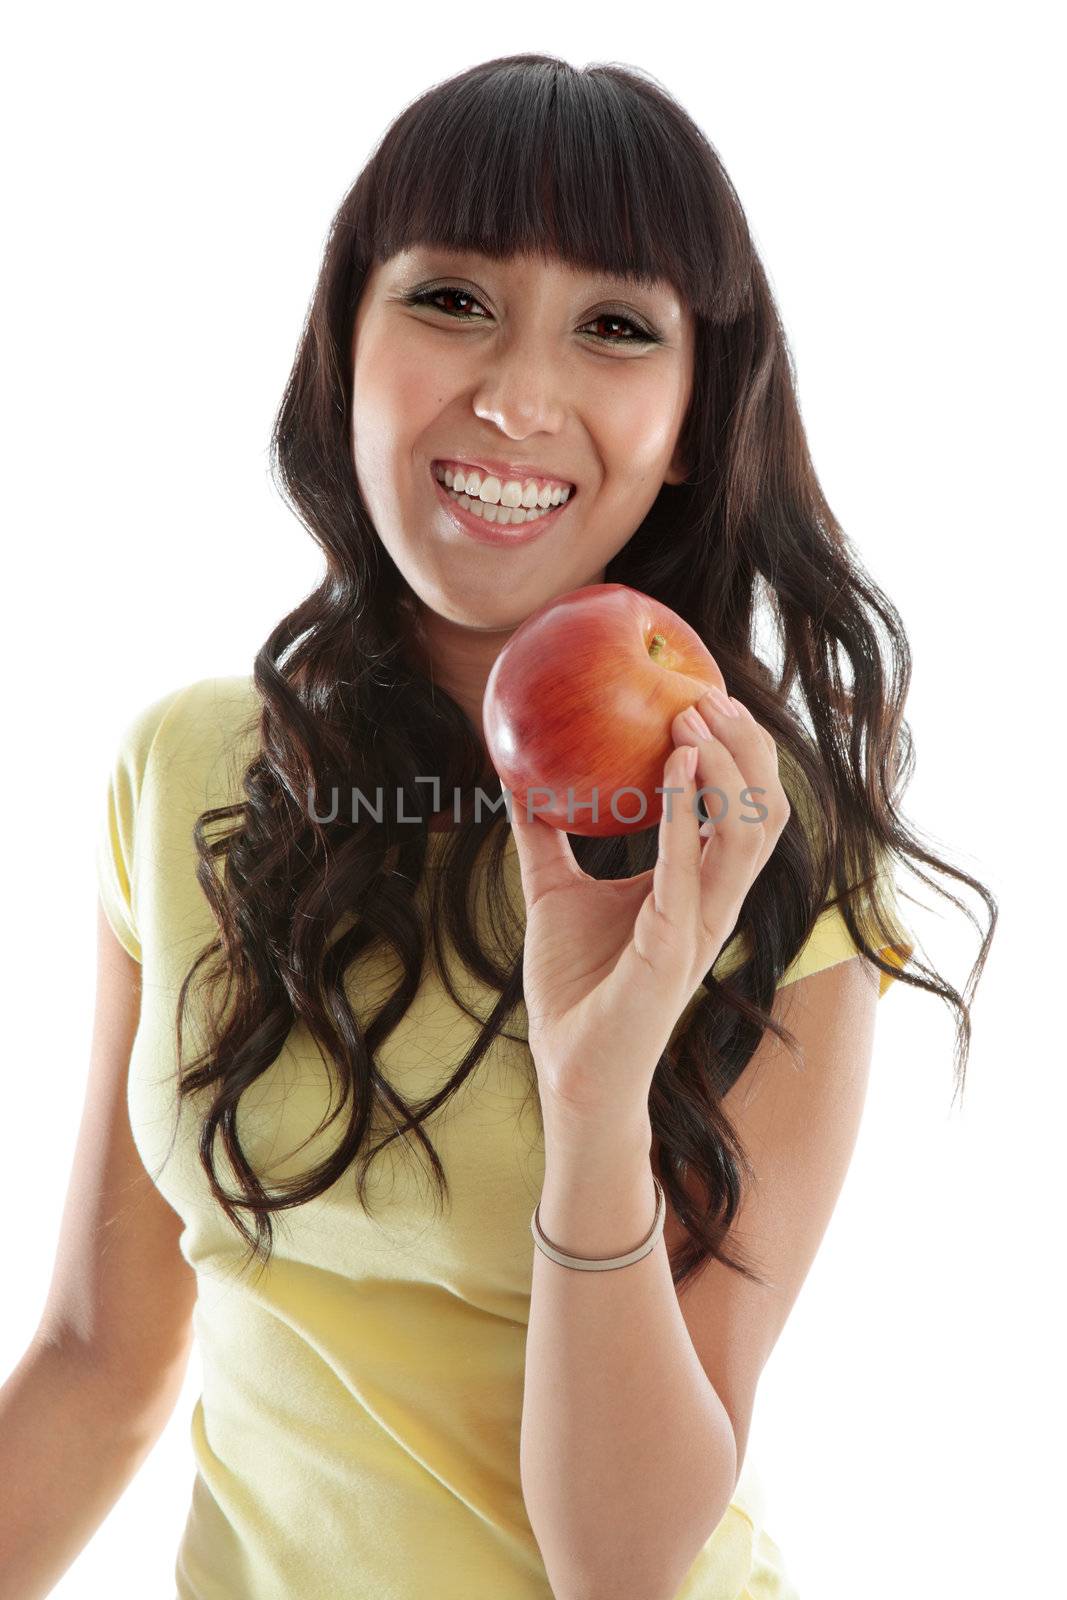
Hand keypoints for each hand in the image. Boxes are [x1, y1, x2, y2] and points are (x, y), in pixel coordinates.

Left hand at [507, 688, 790, 1120]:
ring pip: (747, 834)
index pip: (744, 809)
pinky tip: (671, 766)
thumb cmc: (574, 986)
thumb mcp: (553, 891)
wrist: (572, 1070)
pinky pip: (689, 872)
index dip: (740, 752)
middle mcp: (714, 904)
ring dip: (726, 769)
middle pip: (764, 811)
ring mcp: (702, 928)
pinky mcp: (674, 951)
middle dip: (748, 747)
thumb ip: (545, 836)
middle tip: (706, 693)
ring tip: (691, 718)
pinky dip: (683, 814)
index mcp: (699, 889)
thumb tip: (516, 777)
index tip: (707, 694)